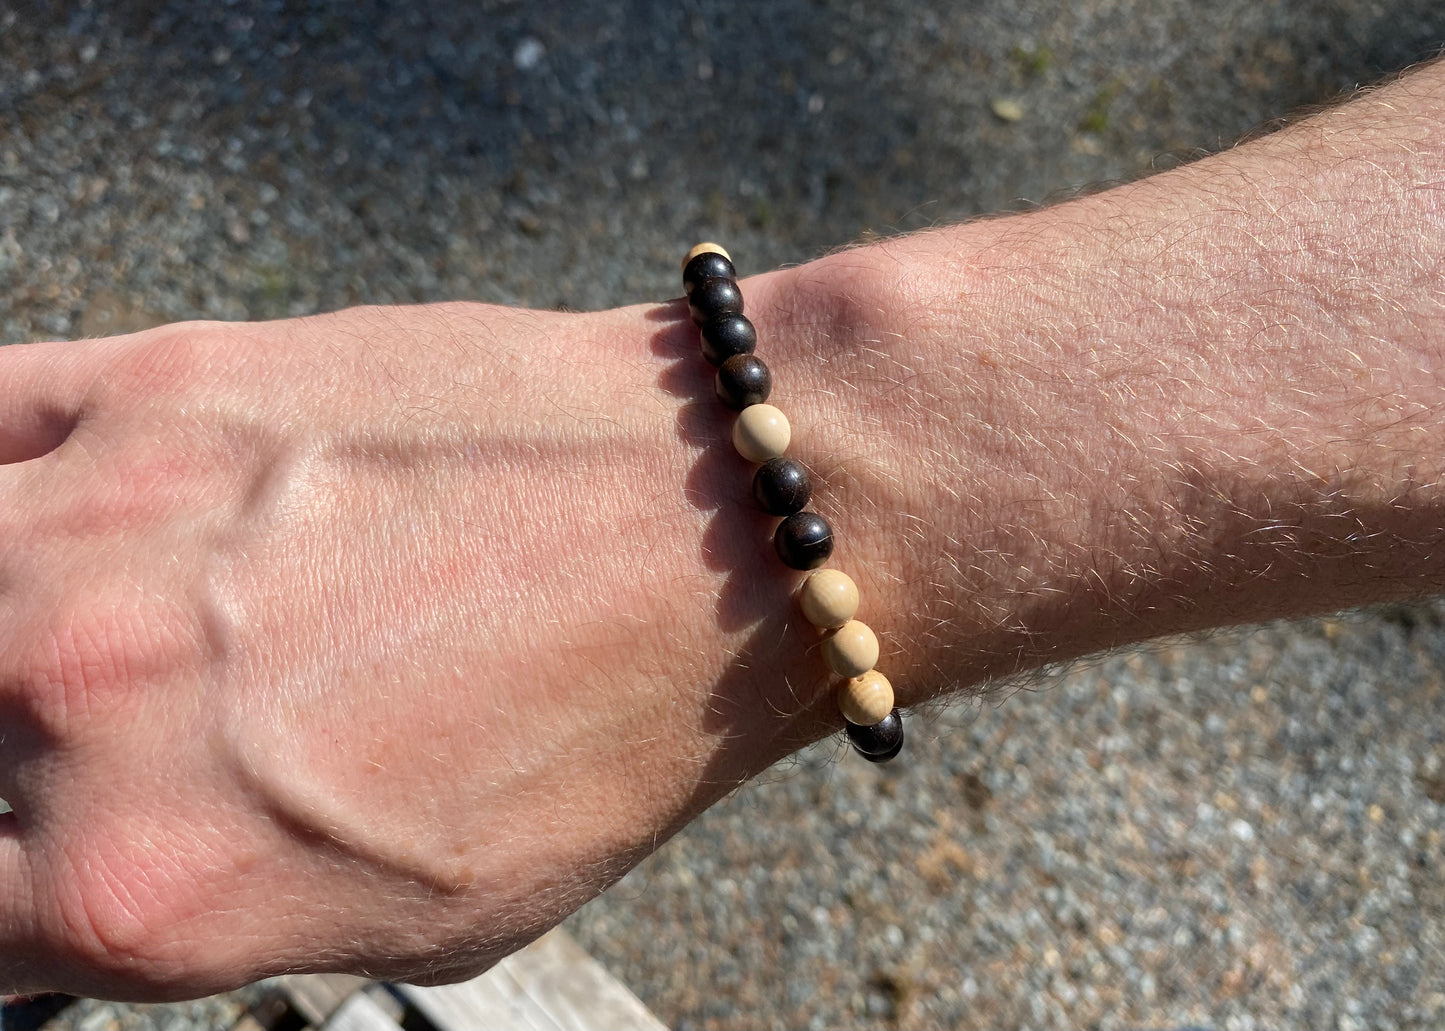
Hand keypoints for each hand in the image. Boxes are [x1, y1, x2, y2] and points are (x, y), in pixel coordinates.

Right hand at [0, 297, 845, 998]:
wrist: (708, 526)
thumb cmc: (601, 735)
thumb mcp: (416, 923)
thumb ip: (215, 918)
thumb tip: (98, 890)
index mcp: (137, 888)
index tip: (30, 847)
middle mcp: (77, 707)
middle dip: (3, 751)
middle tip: (74, 730)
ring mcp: (103, 525)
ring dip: (6, 613)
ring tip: (86, 626)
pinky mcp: (162, 384)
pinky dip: (0, 471)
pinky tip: (55, 504)